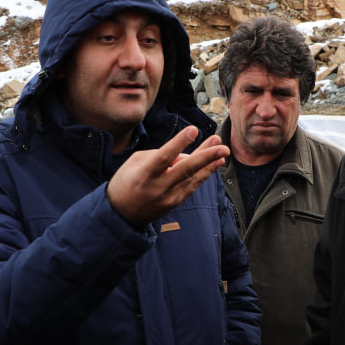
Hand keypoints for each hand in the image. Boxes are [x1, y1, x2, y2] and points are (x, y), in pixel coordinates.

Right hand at [107, 126, 228, 225]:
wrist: (121, 214)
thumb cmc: (126, 182)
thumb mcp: (134, 163)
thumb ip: (159, 155)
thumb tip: (183, 154)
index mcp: (145, 174)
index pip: (165, 156)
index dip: (180, 143)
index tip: (194, 129)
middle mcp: (158, 187)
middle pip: (186, 170)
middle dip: (206, 156)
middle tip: (222, 146)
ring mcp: (169, 197)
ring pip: (193, 178)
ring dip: (210, 164)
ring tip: (223, 152)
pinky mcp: (175, 203)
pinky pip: (192, 186)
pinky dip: (204, 174)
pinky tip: (214, 164)